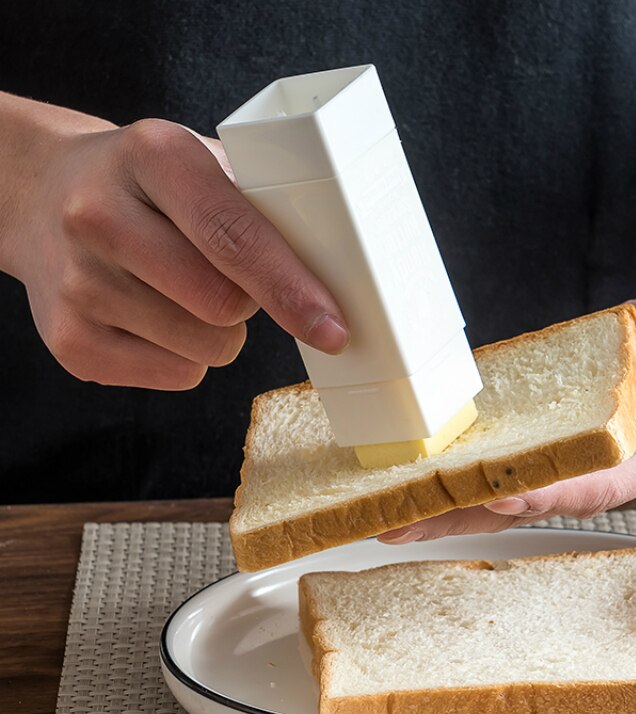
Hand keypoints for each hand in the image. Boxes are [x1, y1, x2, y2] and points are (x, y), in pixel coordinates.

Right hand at [1, 100, 348, 388]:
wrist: (41, 199)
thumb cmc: (146, 187)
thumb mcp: (198, 163)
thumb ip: (260, 204)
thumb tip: (335, 267)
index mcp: (152, 156)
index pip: (234, 236)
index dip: (291, 289)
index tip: (333, 328)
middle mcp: (99, 216)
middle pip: (223, 305)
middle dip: (247, 302)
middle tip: (226, 277)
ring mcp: (77, 284)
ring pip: (206, 347)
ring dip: (219, 332)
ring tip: (181, 290)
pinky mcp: (70, 342)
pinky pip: (178, 375)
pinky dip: (187, 356)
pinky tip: (155, 316)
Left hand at [378, 277, 635, 542]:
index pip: (593, 485)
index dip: (545, 494)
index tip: (499, 496)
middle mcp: (605, 462)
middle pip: (530, 497)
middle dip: (466, 512)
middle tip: (403, 523)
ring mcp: (574, 444)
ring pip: (507, 479)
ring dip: (449, 496)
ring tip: (389, 509)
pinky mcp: (553, 418)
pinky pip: (506, 442)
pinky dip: (464, 455)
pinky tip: (422, 463)